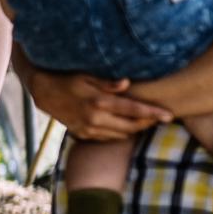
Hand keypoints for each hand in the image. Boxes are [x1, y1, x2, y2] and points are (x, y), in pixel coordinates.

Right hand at [29, 71, 169, 140]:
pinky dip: (119, 133)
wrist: (43, 92)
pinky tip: (122, 125)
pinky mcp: (83, 134)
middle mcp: (95, 119)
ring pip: (121, 135)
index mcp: (99, 102)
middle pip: (131, 126)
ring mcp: (89, 129)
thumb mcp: (86, 75)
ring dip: (134, 129)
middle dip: (147, 123)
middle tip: (159, 117)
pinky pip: (107, 138)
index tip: (169, 115)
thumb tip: (127, 83)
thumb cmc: (67, 78)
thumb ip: (107, 82)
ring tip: (143, 120)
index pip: (133, 110)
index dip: (153, 113)